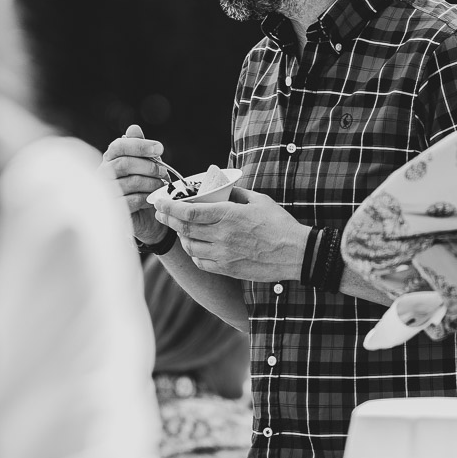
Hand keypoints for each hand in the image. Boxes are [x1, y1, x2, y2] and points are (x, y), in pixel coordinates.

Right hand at [101, 124, 170, 244]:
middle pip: (124, 163)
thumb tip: (133, 128)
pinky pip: (132, 200)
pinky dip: (147, 198)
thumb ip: (139, 148)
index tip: (160, 149)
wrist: (146, 219)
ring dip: (151, 183)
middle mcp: (103, 174)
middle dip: (149, 166)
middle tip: (164, 171)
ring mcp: (105, 192)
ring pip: (130, 182)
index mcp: (110, 159)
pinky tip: (153, 199)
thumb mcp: (146, 166)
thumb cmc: (144, 187)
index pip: (119, 146)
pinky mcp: (113, 210)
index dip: (140, 146)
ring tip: (161, 186)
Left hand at [157, 186, 309, 281]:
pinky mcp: (228, 269)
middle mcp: (222, 235)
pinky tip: (195, 247)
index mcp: (229, 215)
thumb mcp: (259, 200)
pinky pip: (201, 262)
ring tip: (179, 229)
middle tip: (162, 213)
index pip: (189, 211)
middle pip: (184, 229)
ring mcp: (224, 255)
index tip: (160, 202)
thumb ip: (236, 194)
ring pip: (190, 246)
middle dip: (168, 219)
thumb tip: (221, 189)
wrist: (296, 253)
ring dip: (181, 237)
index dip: (170, 207)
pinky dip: (193, 254)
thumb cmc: (280, 224)